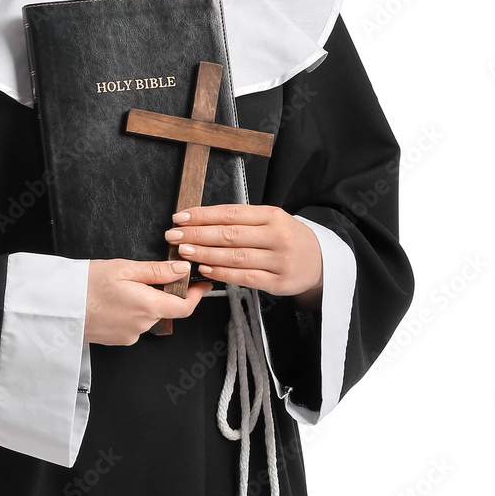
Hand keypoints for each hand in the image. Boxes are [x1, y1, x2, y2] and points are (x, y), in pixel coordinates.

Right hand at [84, 259, 212, 345]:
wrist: (59, 306)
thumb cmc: (87, 283)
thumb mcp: (124, 268)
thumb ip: (156, 270)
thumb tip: (182, 269)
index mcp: (148, 307)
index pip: (185, 307)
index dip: (196, 295)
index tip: (202, 283)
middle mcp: (143, 326)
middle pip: (165, 309)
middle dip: (162, 292)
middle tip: (146, 274)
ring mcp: (130, 335)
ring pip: (148, 316)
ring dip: (144, 301)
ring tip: (122, 285)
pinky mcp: (118, 340)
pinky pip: (134, 324)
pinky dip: (131, 311)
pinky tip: (114, 299)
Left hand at [164, 205, 323, 308]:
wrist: (320, 261)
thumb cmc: (287, 237)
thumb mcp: (270, 220)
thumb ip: (241, 220)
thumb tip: (201, 221)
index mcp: (272, 215)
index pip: (231, 213)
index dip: (203, 215)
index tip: (180, 217)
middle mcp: (277, 236)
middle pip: (230, 234)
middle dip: (197, 235)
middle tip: (174, 235)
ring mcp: (279, 260)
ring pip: (235, 257)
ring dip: (205, 254)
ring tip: (184, 251)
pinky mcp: (278, 282)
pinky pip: (245, 278)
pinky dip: (223, 274)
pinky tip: (206, 269)